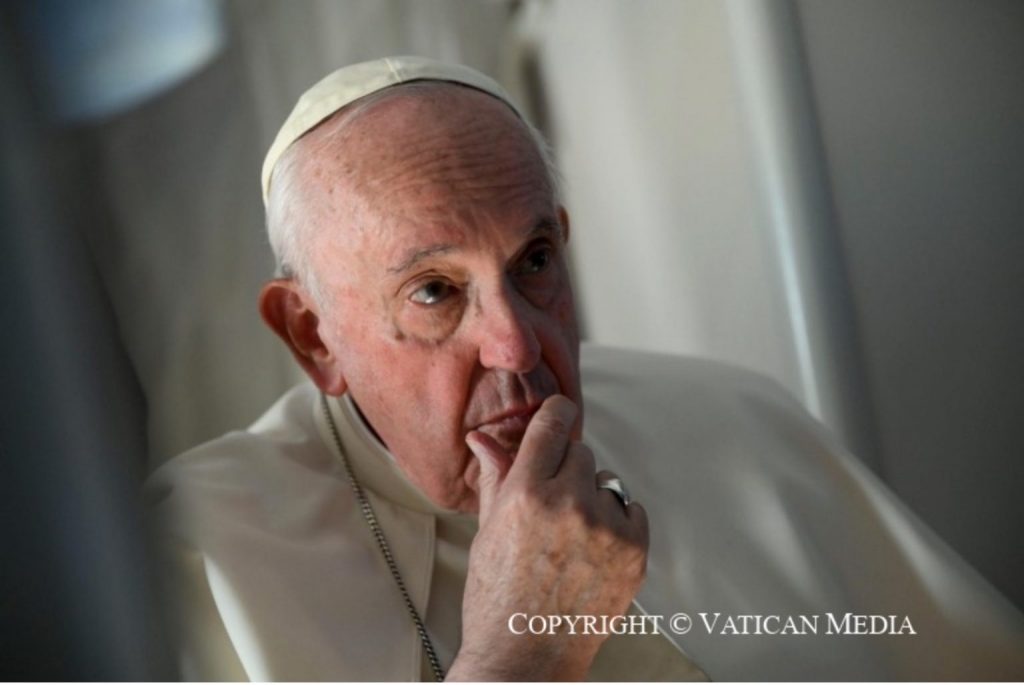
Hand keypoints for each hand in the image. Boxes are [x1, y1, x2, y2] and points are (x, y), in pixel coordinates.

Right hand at [446, 396, 648, 680]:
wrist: (525, 660)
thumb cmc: (498, 601)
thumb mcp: (488, 532)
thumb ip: (495, 477)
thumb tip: (483, 437)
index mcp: (526, 495)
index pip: (552, 425)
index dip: (556, 415)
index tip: (559, 415)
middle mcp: (568, 506)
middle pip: (580, 452)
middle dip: (566, 469)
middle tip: (551, 504)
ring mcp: (605, 530)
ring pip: (606, 481)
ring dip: (592, 497)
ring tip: (570, 536)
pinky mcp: (634, 553)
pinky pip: (632, 509)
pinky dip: (618, 522)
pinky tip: (593, 548)